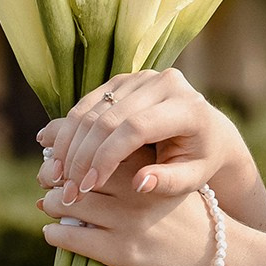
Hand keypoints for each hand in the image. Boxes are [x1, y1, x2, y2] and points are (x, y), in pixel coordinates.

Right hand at [37, 67, 255, 211]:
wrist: (206, 132)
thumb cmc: (200, 160)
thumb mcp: (192, 178)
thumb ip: (168, 182)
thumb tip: (139, 184)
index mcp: (187, 107)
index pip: (137, 127)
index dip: (108, 156)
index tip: (89, 186)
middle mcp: (164, 83)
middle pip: (110, 117)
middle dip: (84, 156)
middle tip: (68, 189)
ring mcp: (140, 77)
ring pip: (93, 109)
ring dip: (70, 144)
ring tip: (58, 177)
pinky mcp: (122, 80)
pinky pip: (88, 104)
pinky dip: (70, 131)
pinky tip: (59, 157)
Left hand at [39, 160, 221, 265]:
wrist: (224, 264)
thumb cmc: (196, 223)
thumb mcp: (174, 184)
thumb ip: (142, 169)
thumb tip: (99, 159)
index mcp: (148, 167)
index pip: (94, 143)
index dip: (66, 141)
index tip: (53, 147)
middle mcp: (135, 190)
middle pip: (74, 170)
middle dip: (52, 173)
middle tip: (47, 177)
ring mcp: (128, 221)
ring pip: (65, 204)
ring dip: (50, 203)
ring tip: (49, 205)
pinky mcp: (123, 253)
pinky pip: (71, 238)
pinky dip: (55, 234)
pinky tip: (54, 233)